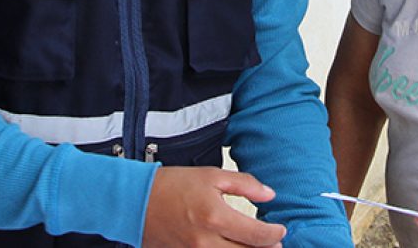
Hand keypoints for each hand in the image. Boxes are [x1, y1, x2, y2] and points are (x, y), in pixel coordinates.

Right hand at [143, 166, 286, 247]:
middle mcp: (206, 241)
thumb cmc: (173, 185)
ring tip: (255, 247)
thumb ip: (244, 184)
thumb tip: (270, 195)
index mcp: (215, 216)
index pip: (258, 236)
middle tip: (274, 243)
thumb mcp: (211, 176)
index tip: (281, 230)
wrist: (136, 200)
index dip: (275, 235)